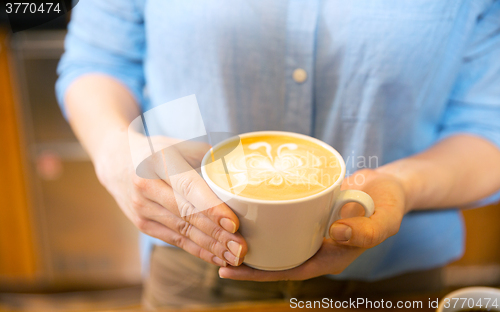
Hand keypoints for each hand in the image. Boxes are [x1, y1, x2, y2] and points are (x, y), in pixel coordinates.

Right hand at [94, 130, 246, 266]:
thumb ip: (207, 156)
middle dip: (217, 235)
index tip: (233, 223)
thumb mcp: (178, 144)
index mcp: (159, 162)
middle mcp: (147, 187)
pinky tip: (216, 258)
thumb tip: (238, 171)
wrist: (116, 162)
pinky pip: (174, 240)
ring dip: (211, 247)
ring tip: (235, 257)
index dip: (211, 208)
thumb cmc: (156, 150)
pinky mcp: (143, 224)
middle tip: (241, 247)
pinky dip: (197, 250)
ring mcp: (142, 208)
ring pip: (182, 232)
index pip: (188, 188)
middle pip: (187, 215)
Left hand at [218, 169, 405, 280]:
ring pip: (276, 239)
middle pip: (277, 257)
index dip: (260, 273)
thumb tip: (336, 234)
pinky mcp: (308, 212)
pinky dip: (265, 218)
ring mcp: (311, 229)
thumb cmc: (389, 204)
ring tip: (221, 234)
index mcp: (330, 256)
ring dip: (252, 239)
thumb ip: (366, 230)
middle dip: (246, 259)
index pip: (289, 269)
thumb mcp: (385, 220)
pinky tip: (246, 210)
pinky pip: (283, 219)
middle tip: (214, 253)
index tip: (230, 269)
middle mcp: (316, 245)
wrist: (389, 186)